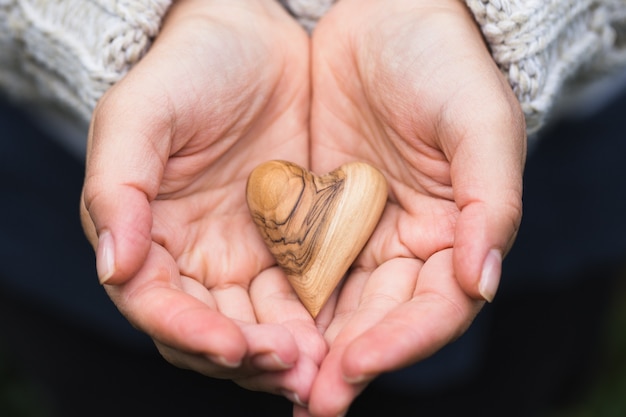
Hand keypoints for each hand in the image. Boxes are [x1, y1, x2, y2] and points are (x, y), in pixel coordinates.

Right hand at [80, 0, 324, 402]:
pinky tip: (340, 334)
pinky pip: (302, 293)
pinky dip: (317, 320)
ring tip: (322, 364)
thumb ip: (117, 189)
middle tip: (295, 365)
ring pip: (260, 323)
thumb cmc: (187, 70)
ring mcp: (243, 255)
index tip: (232, 346)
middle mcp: (192, 258)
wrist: (251, 40)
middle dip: (249, 356)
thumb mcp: (140, 116)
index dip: (191, 332)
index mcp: (146, 237)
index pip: (158, 305)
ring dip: (287, 352)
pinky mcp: (291, 245)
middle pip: (212, 329)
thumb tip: (113, 267)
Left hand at [303, 0, 525, 414]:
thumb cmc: (445, 65)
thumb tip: (482, 282)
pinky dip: (281, 300)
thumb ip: (491, 203)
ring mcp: (361, 235)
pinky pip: (298, 267)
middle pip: (380, 322)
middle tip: (308, 400)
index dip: (399, 343)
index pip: (434, 310)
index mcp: (456, 235)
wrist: (388, 18)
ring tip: (273, 376)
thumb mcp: (479, 125)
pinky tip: (254, 325)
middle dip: (347, 362)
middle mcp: (408, 247)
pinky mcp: (317, 217)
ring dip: (308, 345)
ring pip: (336, 306)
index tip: (354, 365)